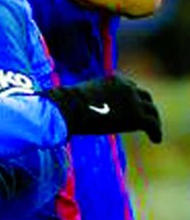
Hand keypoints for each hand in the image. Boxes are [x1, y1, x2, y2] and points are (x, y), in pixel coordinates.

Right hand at [43, 73, 161, 142]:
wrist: (68, 110)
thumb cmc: (66, 104)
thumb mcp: (78, 95)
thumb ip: (85, 97)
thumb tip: (62, 103)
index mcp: (113, 79)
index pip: (130, 86)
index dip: (132, 98)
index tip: (131, 107)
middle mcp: (126, 87)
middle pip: (144, 96)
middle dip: (145, 107)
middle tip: (145, 118)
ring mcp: (133, 100)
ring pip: (152, 110)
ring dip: (153, 120)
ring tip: (153, 130)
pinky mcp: (137, 115)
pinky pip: (153, 124)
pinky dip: (156, 132)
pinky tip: (155, 140)